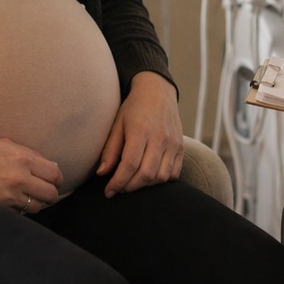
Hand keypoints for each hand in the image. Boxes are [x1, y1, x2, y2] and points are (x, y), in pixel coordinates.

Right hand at [0, 120, 62, 213]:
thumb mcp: (6, 144)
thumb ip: (29, 155)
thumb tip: (49, 166)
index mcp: (22, 159)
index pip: (55, 174)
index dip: (57, 178)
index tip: (54, 179)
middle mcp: (19, 178)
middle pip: (51, 194)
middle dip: (52, 192)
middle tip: (46, 189)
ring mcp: (8, 196)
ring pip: (38, 207)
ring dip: (38, 202)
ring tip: (31, 196)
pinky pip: (21, 213)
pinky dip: (22, 209)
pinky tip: (17, 201)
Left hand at [97, 71, 183, 196]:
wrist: (158, 91)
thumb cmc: (134, 107)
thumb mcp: (117, 124)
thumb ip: (110, 149)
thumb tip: (102, 174)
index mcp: (140, 130)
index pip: (129, 165)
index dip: (118, 182)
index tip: (108, 192)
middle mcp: (159, 138)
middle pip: (146, 175)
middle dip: (129, 187)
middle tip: (119, 188)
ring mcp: (173, 143)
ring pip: (161, 177)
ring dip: (145, 185)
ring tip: (133, 182)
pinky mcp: (181, 147)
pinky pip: (174, 173)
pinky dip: (161, 180)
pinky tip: (149, 176)